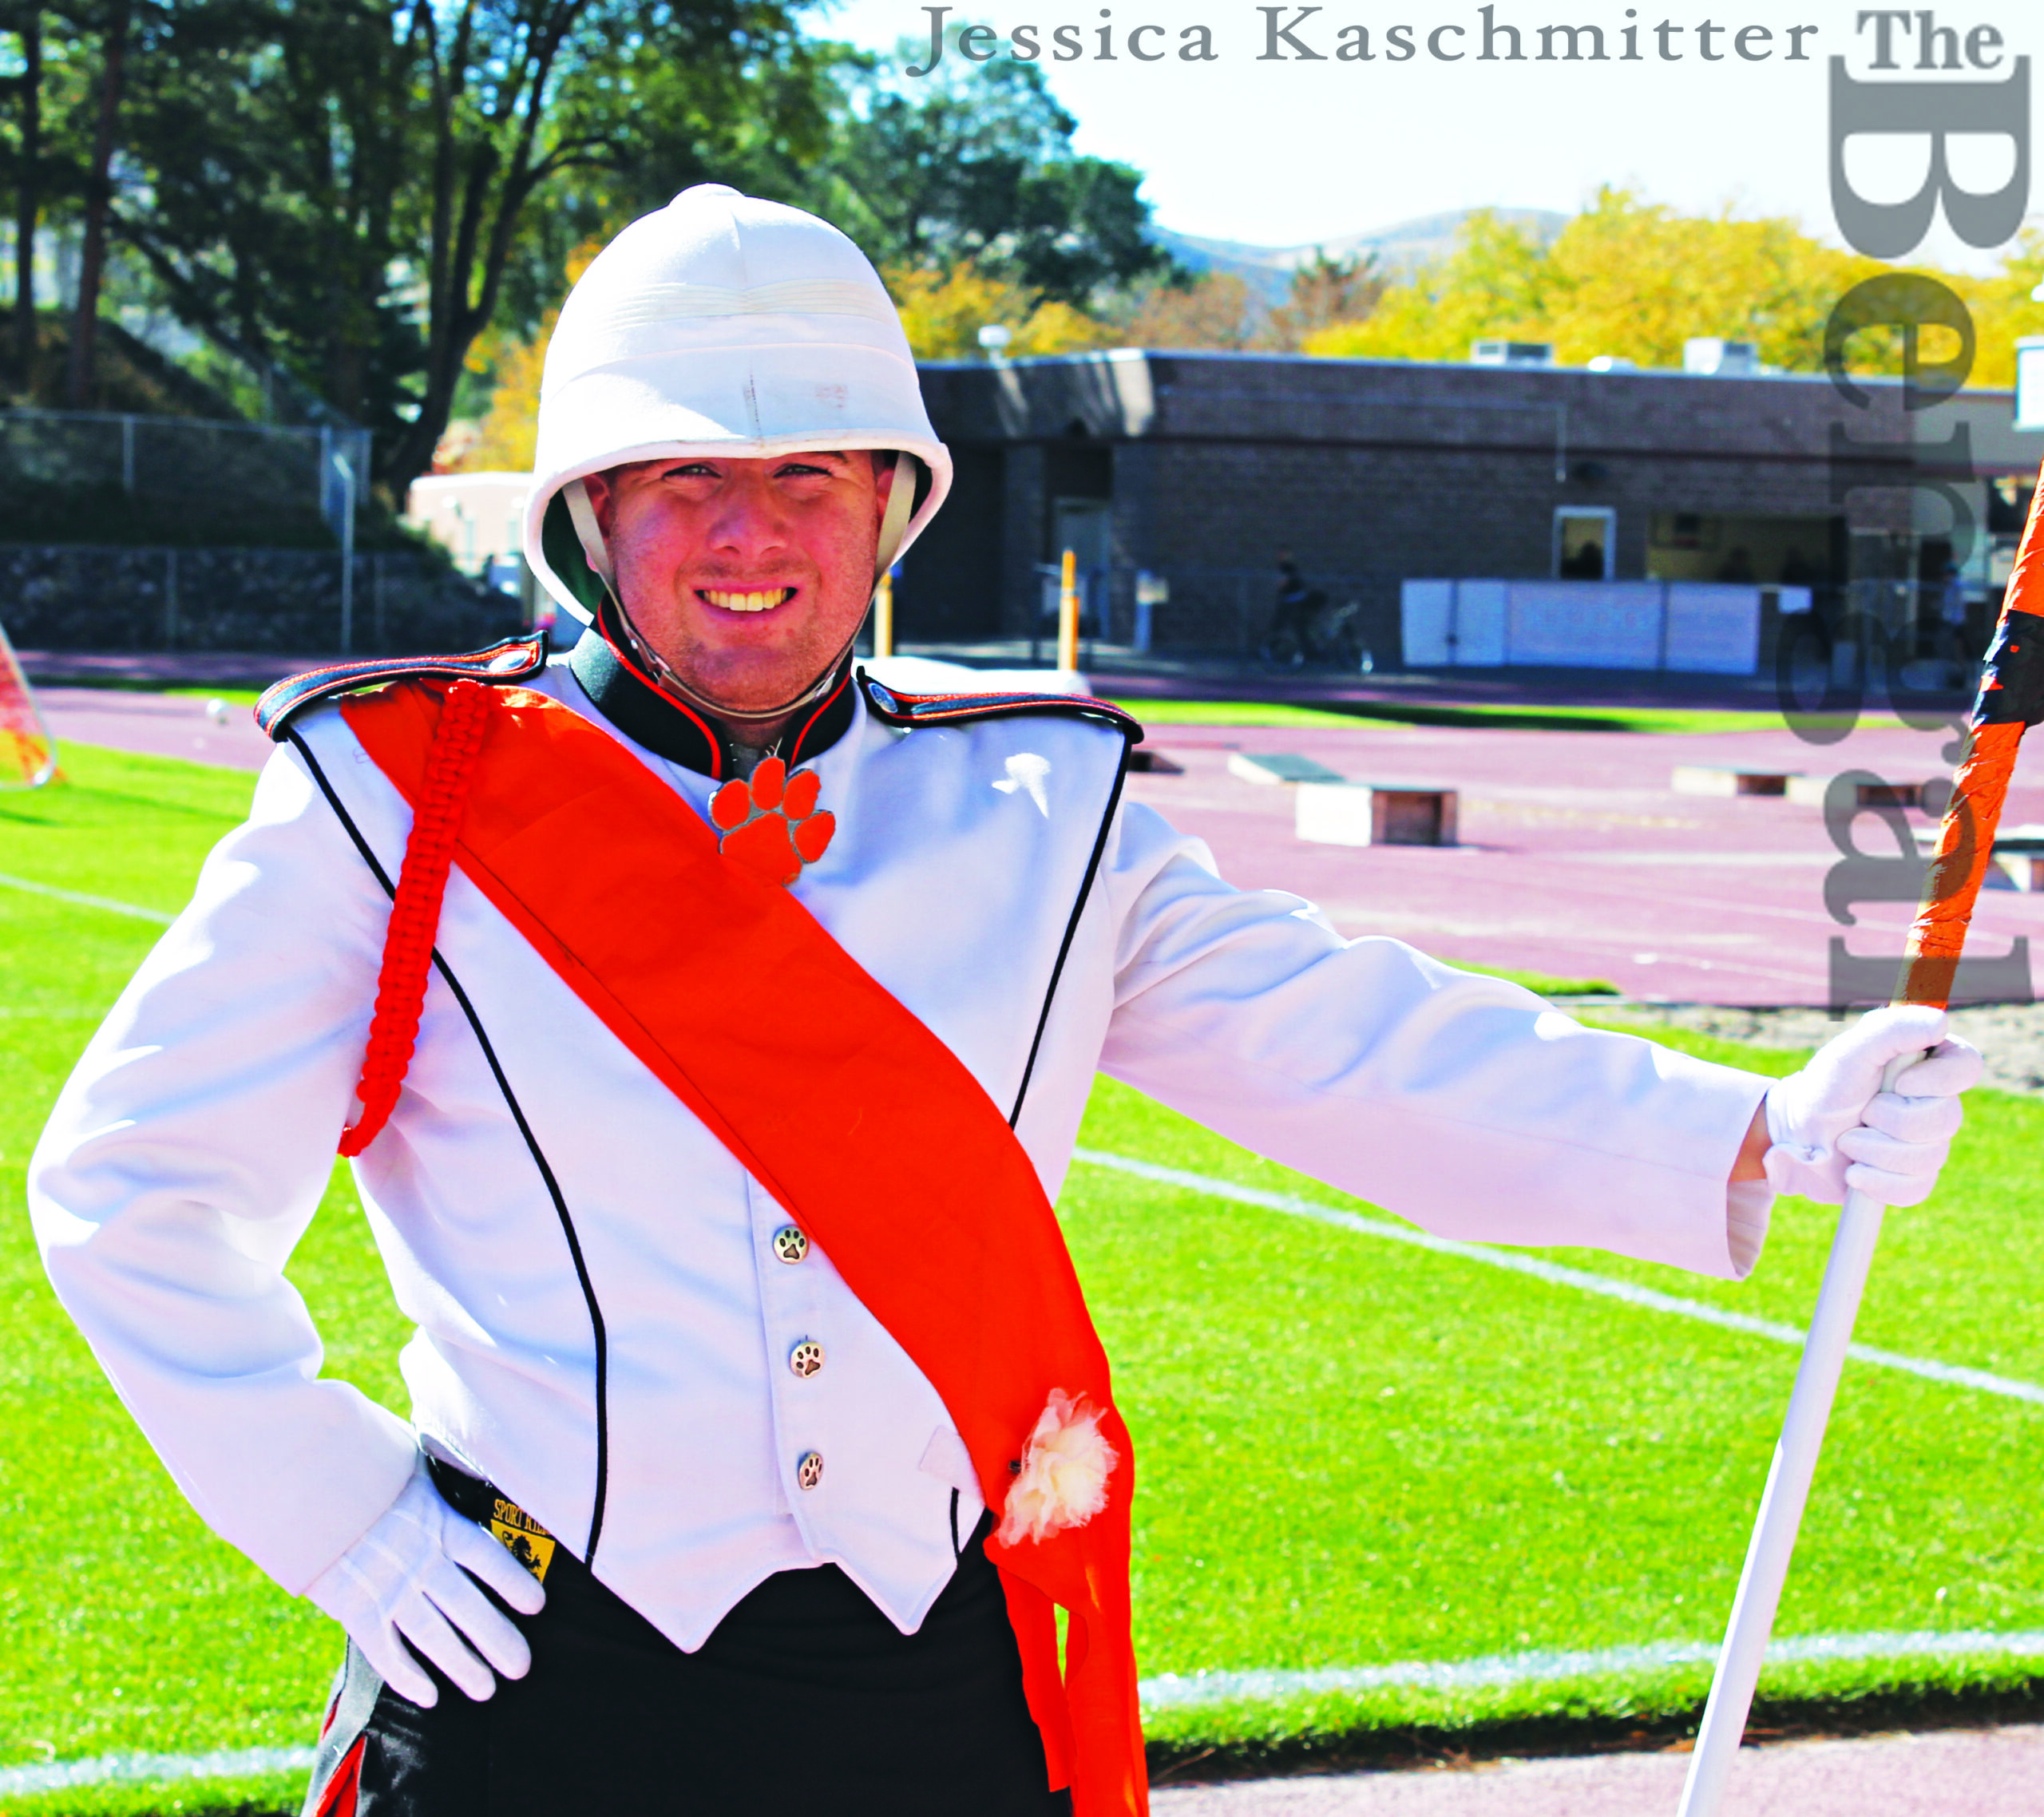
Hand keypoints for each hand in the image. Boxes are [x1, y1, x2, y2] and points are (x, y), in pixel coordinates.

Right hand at [305, 1458, 545, 1706]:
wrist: (301, 1484)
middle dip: (499, 1641)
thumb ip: (444, 1477)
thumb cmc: (362, 1465)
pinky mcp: (355, 1610)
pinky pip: (386, 1653)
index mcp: (439, 1522)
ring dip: (463, 1667)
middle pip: (470, 1608)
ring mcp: (388, 1588)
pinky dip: (408, 1677)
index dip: (514, 1584)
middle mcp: (420, 1560)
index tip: (537, 1605)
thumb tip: (476, 1467)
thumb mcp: (413, 1464)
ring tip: (486, 1688)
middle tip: (521, 1666)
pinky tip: (429, 1696)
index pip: (489, 1558)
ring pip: (435, 1638)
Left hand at [1763, 1004, 1980, 1206]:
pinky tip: (1854, 1171)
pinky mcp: (1914, 1178)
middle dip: (1890, 1119)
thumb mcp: (1849, 1052)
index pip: (1967, 1065)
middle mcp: (1937, 1102)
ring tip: (1848, 1139)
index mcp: (1927, 1064)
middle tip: (1861, 1112)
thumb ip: (1890, 1030)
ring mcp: (1929, 1143)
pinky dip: (1875, 1180)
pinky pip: (1913, 1188)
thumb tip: (1940, 1021)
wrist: (1797, 1137)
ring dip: (1874, 1150)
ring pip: (1928, 1157)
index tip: (1900, 1083)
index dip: (1939, 1080)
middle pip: (1947, 1118)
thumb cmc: (1824, 1088)